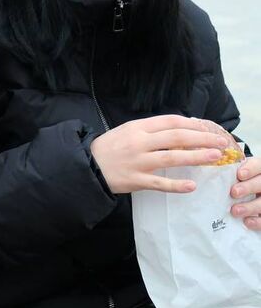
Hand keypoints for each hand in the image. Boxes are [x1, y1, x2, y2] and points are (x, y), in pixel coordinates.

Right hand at [90, 115, 233, 193]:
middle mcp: (139, 143)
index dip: (193, 124)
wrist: (86, 165)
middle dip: (203, 139)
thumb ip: (150, 130)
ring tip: (215, 157)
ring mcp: (138, 162)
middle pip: (177, 138)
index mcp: (137, 128)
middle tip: (222, 143)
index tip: (209, 128)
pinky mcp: (135, 180)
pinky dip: (176, 185)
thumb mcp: (127, 131)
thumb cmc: (110, 147)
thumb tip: (180, 129)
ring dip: (197, 157)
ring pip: (172, 158)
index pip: (170, 121)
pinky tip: (192, 186)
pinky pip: (159, 183)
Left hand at [231, 155, 260, 230]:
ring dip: (251, 206)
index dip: (251, 169)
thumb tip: (203, 157)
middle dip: (249, 187)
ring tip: (235, 210)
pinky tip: (247, 222)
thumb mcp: (232, 170)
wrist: (244, 192)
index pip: (259, 165)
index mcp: (258, 170)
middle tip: (234, 192)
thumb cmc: (235, 180)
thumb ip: (225, 166)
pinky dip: (257, 221)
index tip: (239, 174)